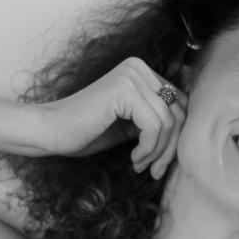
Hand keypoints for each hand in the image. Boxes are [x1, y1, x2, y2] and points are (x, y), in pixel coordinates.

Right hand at [40, 57, 186, 178]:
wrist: (51, 131)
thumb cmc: (86, 131)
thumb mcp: (130, 125)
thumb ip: (155, 121)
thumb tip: (187, 134)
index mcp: (142, 72)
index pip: (180, 104)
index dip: (176, 137)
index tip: (159, 162)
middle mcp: (139, 68)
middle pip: (179, 112)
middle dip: (170, 147)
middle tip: (154, 170)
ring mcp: (132, 76)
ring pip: (168, 122)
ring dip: (158, 152)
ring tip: (141, 166)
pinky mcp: (124, 90)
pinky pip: (154, 126)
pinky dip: (148, 149)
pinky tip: (134, 159)